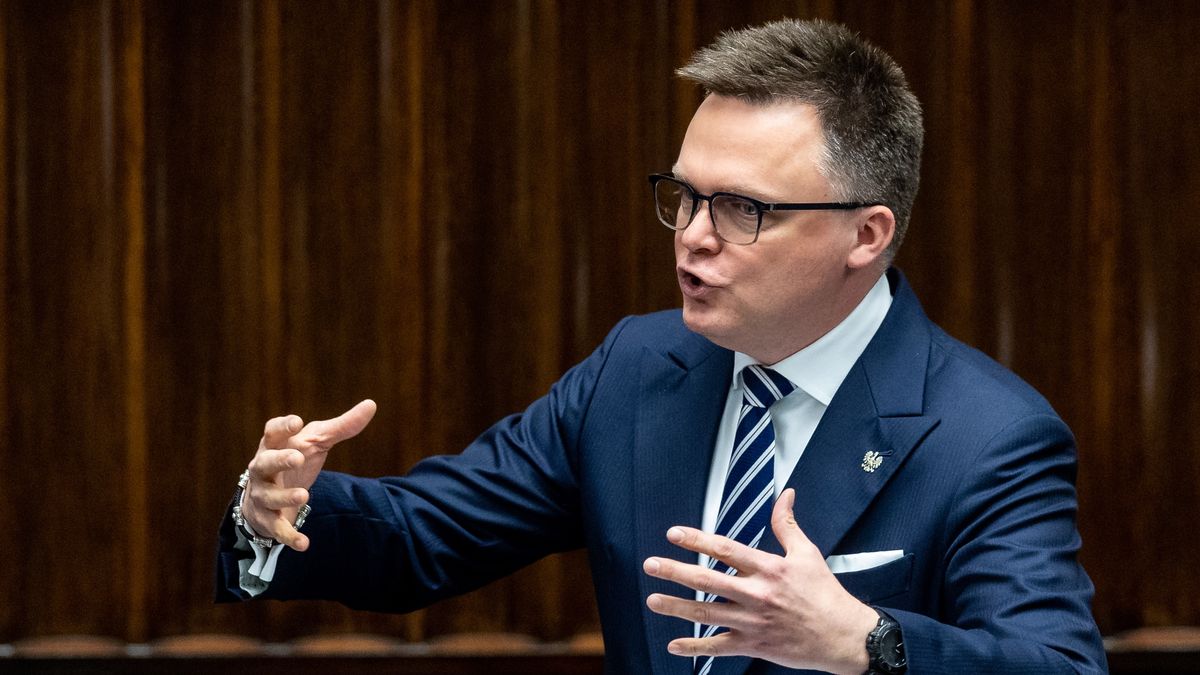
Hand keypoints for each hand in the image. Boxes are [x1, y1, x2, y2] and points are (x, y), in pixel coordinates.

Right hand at [239, 399, 376, 550]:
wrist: (267, 495)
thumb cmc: (294, 459)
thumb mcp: (316, 441)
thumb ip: (342, 426)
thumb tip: (371, 405)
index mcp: (275, 445)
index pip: (273, 431)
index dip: (283, 426)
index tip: (297, 421)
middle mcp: (263, 468)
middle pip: (266, 462)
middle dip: (280, 460)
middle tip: (297, 457)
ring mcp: (263, 494)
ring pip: (269, 496)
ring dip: (285, 496)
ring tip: (305, 495)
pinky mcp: (267, 519)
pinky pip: (276, 528)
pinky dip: (289, 536)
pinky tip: (304, 543)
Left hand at [642, 488, 878, 674]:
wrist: (843, 636)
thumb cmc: (825, 594)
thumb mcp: (807, 553)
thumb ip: (787, 524)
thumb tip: (785, 494)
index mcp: (768, 569)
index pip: (725, 550)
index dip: (697, 540)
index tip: (674, 534)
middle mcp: (757, 594)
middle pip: (708, 581)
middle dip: (676, 571)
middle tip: (651, 565)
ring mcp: (753, 622)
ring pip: (707, 614)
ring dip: (677, 607)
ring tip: (653, 600)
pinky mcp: (754, 645)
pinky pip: (718, 647)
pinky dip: (695, 647)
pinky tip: (674, 645)